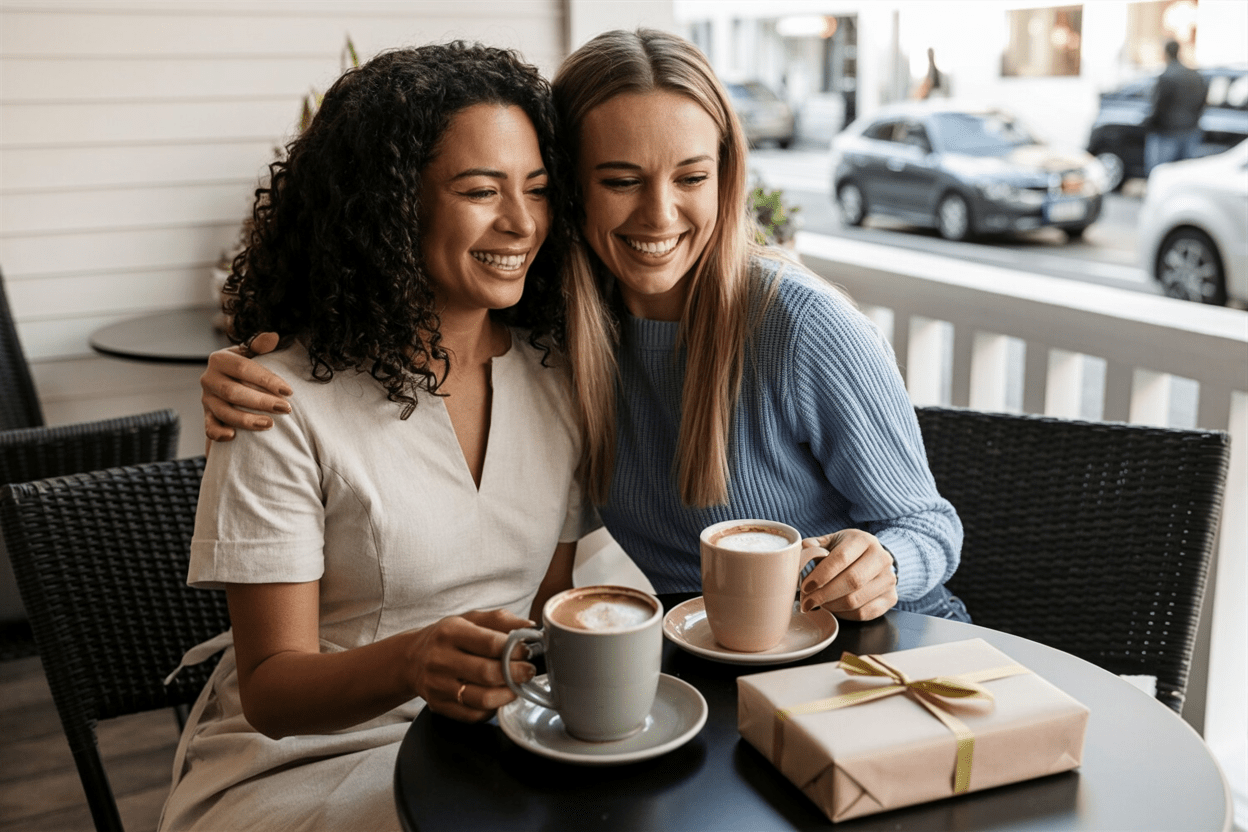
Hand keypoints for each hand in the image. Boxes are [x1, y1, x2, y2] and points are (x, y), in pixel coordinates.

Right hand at [201, 332, 291, 446]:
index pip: (244, 369)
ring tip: (270, 424)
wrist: (227, 379)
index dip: (267, 380)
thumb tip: (273, 337)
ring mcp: (207, 398)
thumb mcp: (250, 352)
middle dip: (261, 402)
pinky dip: (219, 432)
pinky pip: (209, 426)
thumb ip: (259, 345)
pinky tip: (233, 436)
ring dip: (246, 420)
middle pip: (234, 392)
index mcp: (220, 359)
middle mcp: (209, 378)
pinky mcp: (207, 415)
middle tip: (285, 409)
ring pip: (224, 411)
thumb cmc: (245, 366)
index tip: (289, 391)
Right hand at [403, 609, 535, 721]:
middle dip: (516, 674)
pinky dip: (491, 710)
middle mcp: (440, 659)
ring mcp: (437, 685)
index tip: (529, 651)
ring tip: (517, 687)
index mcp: (450, 632)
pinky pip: (472, 715)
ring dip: (507, 695)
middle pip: (487, 673)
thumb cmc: (448, 637)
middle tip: (529, 672)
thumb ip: (501, 620)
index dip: (515, 649)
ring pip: (482, 699)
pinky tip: (498, 699)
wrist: (412, 659)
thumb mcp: (470, 619)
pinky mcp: (438, 706)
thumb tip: (530, 627)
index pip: (490, 643)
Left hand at [798, 529, 896, 621]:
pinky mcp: (891, 597)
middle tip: (807, 601)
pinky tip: (833, 608)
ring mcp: (889, 579)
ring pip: (856, 600)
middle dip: (824, 594)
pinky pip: (864, 613)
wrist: (874, 559)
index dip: (821, 574)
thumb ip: (815, 547)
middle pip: (851, 581)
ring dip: (831, 606)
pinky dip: (844, 614)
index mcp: (864, 540)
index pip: (841, 558)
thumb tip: (802, 551)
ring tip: (817, 604)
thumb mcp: (832, 542)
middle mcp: (881, 558)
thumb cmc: (847, 551)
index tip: (805, 586)